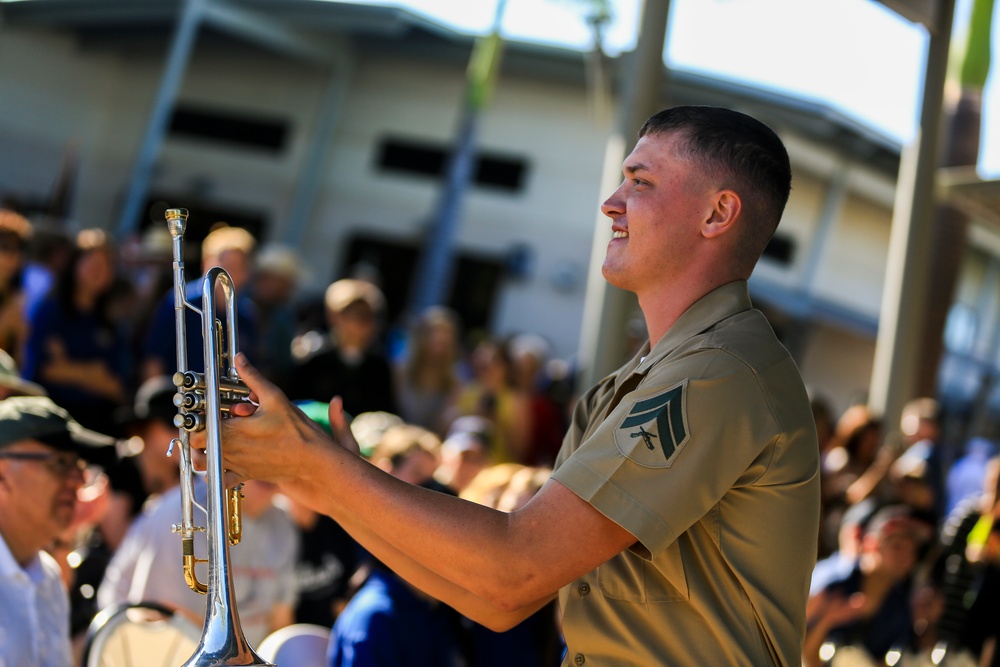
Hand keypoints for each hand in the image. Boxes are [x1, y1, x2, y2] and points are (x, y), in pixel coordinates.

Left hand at [193, 353, 337, 484]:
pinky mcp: (245, 476)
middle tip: (203, 425)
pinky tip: (220, 463)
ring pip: (202, 464)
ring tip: (206, 443)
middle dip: (195, 435)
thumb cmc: (296, 429)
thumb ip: (253, 377)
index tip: (200, 413)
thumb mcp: (275, 397)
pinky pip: (220, 481)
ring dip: (199, 454)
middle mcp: (230, 450)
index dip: (194, 420)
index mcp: (232, 430)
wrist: (312, 459)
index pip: (197, 428)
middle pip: (195, 446)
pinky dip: (214, 474)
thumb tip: (239, 358)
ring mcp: (236, 465)